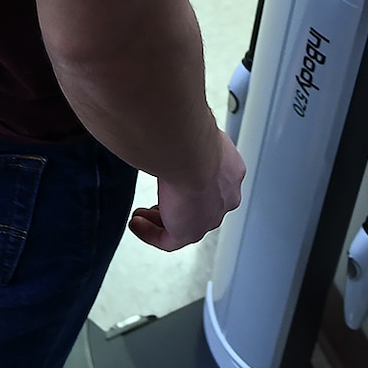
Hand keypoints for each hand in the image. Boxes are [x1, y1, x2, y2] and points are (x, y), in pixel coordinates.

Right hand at [129, 129, 245, 251]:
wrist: (192, 151)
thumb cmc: (192, 134)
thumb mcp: (192, 130)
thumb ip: (185, 135)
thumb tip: (171, 126)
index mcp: (231, 170)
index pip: (214, 184)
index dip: (192, 185)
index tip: (173, 182)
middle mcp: (225, 196)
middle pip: (200, 208)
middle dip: (176, 206)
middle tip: (156, 204)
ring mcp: (209, 217)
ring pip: (185, 225)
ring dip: (160, 221)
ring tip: (140, 216)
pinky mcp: (190, 232)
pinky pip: (168, 241)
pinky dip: (150, 233)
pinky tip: (136, 224)